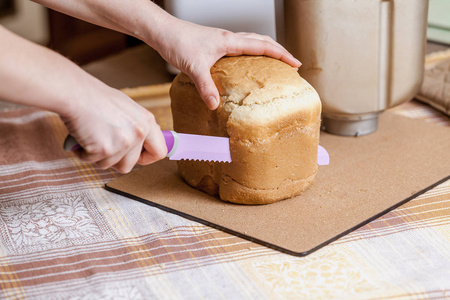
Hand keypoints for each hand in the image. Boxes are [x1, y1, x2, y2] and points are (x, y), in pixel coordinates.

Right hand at [62, 85, 166, 173]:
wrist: (75, 93)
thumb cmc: (96, 98)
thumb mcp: (127, 109)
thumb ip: (137, 127)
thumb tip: (143, 144)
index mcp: (147, 122)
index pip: (160, 151)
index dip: (147, 158)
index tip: (137, 157)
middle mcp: (138, 133)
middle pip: (129, 164)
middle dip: (115, 159)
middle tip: (104, 145)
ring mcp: (123, 143)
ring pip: (110, 165)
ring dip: (98, 156)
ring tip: (92, 136)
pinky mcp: (104, 149)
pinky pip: (92, 161)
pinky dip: (84, 153)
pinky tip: (82, 136)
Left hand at [151, 17, 300, 109]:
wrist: (162, 31)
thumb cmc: (177, 41)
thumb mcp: (193, 66)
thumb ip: (205, 86)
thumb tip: (215, 105)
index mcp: (229, 41)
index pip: (263, 46)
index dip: (281, 55)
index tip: (296, 64)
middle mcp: (228, 39)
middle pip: (261, 41)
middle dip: (278, 52)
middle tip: (290, 64)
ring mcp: (221, 41)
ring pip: (251, 43)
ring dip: (265, 51)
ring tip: (274, 65)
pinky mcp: (214, 45)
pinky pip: (239, 48)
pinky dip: (249, 55)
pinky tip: (244, 67)